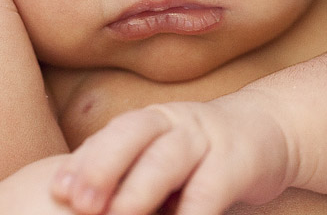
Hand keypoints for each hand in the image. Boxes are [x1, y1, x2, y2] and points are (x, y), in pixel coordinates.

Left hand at [51, 89, 298, 214]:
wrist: (269, 130)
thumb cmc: (201, 155)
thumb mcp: (163, 156)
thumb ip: (130, 175)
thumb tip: (80, 204)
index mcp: (148, 121)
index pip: (108, 136)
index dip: (83, 161)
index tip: (57, 189)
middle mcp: (172, 122)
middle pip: (130, 136)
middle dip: (101, 168)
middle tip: (77, 203)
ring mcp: (206, 137)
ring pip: (167, 158)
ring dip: (139, 189)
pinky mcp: (238, 160)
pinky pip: (212, 188)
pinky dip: (194, 212)